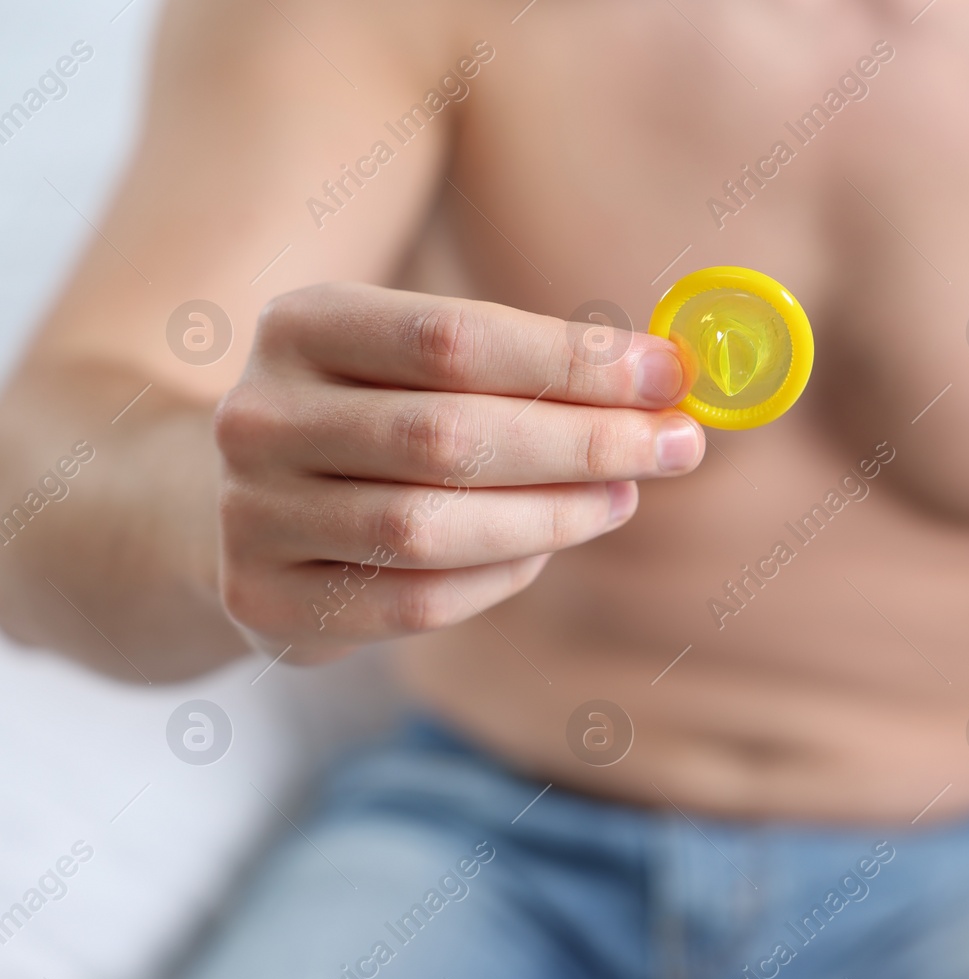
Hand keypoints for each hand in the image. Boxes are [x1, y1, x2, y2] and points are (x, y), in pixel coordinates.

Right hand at [213, 281, 700, 661]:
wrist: (231, 504)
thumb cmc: (370, 417)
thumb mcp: (420, 364)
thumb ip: (526, 365)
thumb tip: (664, 379)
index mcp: (301, 325)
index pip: (454, 338)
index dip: (572, 361)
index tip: (667, 375)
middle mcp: (261, 416)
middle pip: (449, 435)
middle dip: (584, 442)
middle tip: (676, 446)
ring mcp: (252, 515)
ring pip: (431, 529)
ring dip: (553, 516)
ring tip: (623, 496)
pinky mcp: (267, 600)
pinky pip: (416, 602)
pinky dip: (500, 577)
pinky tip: (545, 547)